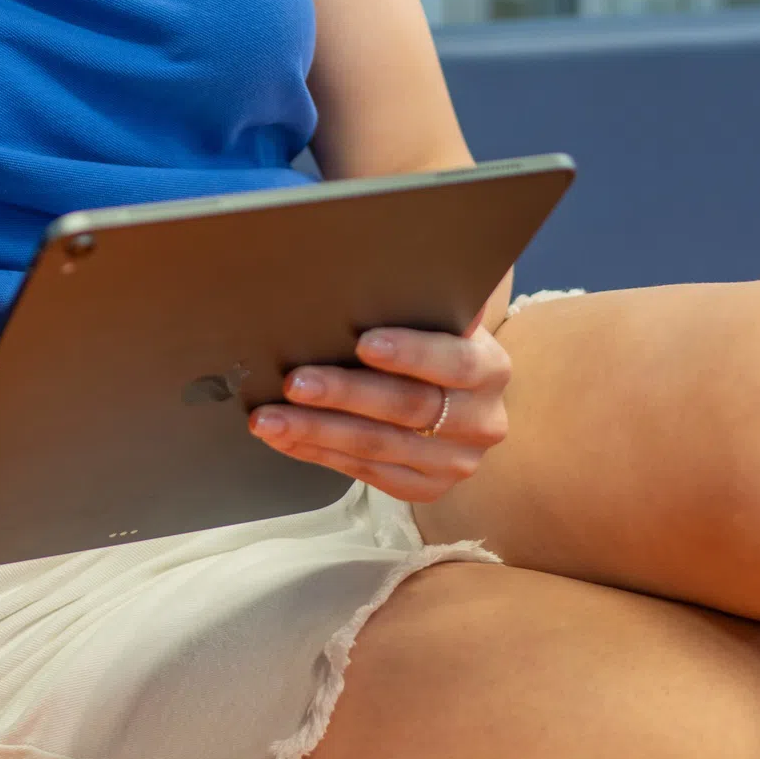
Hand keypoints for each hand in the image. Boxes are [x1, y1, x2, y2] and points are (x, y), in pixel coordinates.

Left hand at [249, 320, 512, 503]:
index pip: (454, 362)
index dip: (410, 353)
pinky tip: (284, 438)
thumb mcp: (439, 319)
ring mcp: (455, 461)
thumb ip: (423, 301)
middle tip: (295, 382)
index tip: (363, 342)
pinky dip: (319, 454)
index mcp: (489, 369)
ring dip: (317, 432)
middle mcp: (482, 421)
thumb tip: (386, 270)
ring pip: (379, 447)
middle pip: (408, 408)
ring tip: (269, 418)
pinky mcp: (427, 488)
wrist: (455, 399)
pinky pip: (366, 473)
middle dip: (345, 394)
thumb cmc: (433, 344)